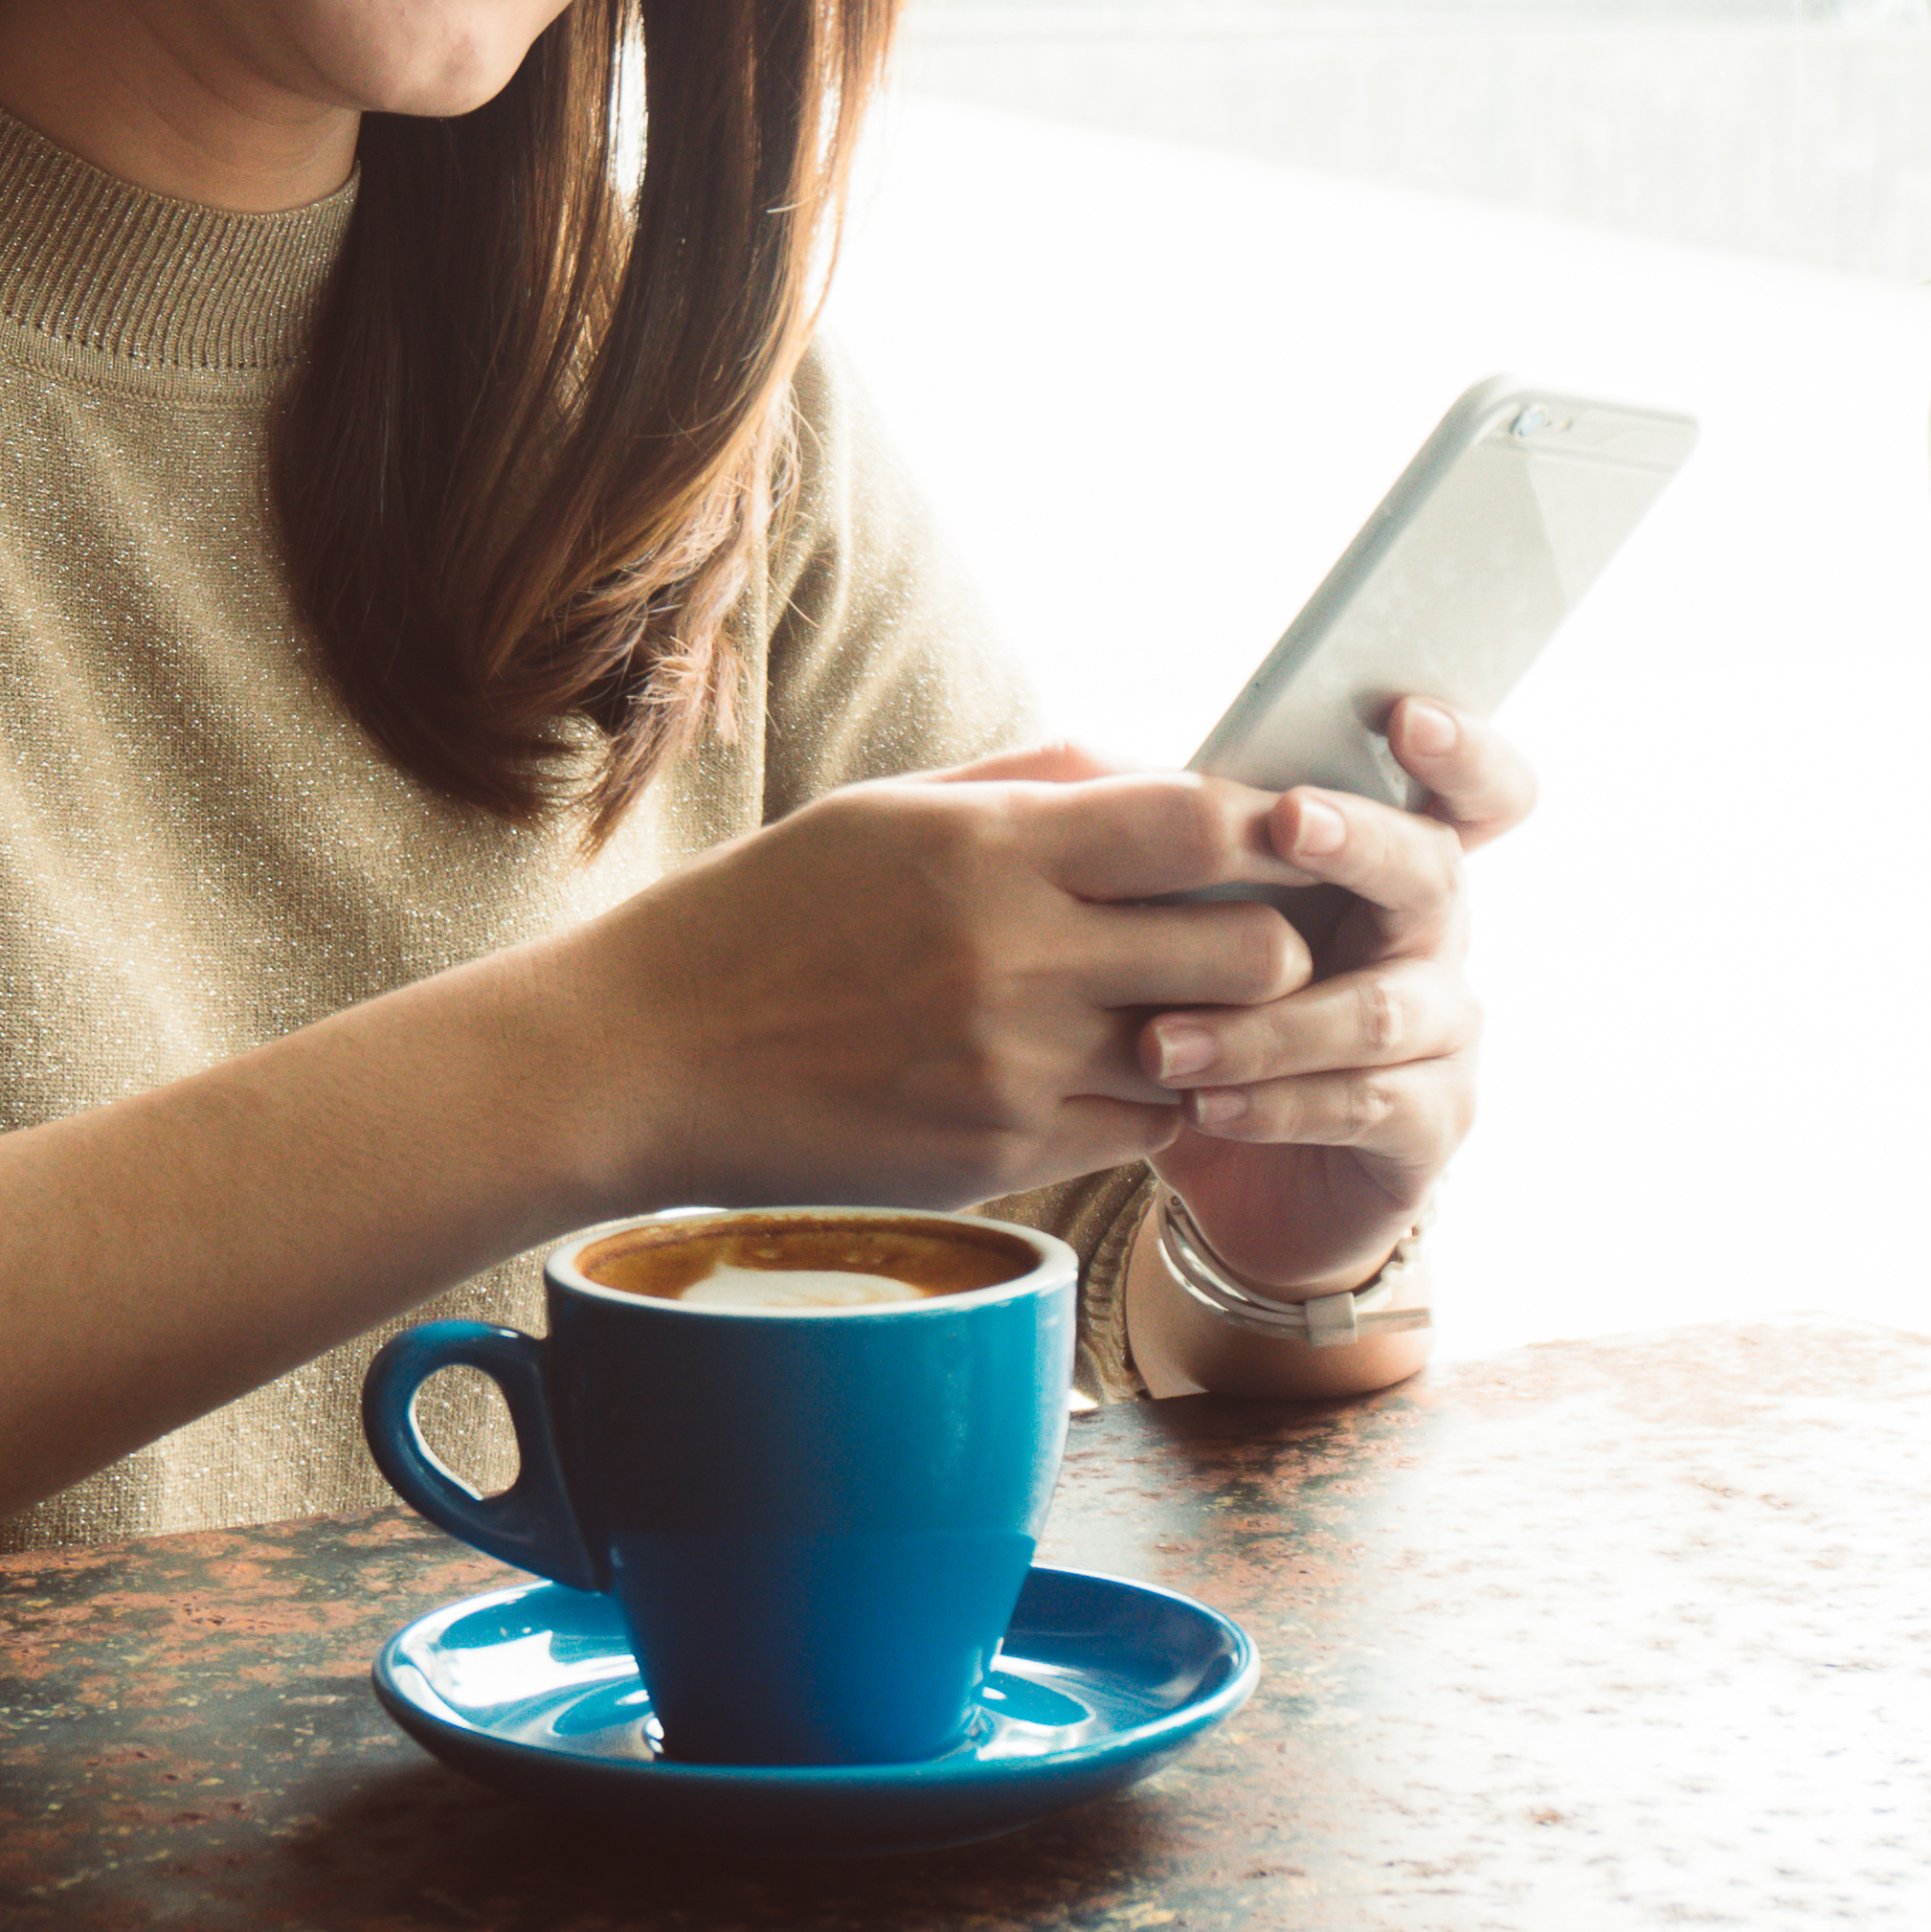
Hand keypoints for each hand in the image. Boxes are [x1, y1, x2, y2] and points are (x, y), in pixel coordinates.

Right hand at [562, 749, 1327, 1214]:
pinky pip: (1143, 1131)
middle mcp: (1018, 959)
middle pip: (1252, 952)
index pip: (1202, 825)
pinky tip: (1110, 1071)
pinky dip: (1150, 1100)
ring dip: (1215, 1030)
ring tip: (1180, 1005)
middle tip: (1250, 934)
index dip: (1270, 827)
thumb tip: (1166, 773)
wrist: (648, 1057)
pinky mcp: (1001, 1158)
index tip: (1282, 833)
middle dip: (1275, 940)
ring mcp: (1015, 1069)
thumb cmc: (770, 913)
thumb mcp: (892, 809)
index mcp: (990, 848)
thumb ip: (1040, 783)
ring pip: (1211, 1054)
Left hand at [1145, 699, 1528, 1296]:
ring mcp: (1445, 1033)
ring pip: (1376, 1009)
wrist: (1245, 1182)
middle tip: (1287, 819)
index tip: (1405, 715)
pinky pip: (1362, 1104)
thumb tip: (1121, 772)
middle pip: (1432, 871)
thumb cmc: (1215, 1017)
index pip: (1472, 792)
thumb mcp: (1190, 927)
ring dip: (1263, 1022)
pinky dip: (1274, 1103)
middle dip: (1361, 840)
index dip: (1462, 750)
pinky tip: (1200, 1106)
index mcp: (1392, 866)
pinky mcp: (1431, 1126)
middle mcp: (1437, 938)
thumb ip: (1180, 847)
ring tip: (1160, 1042)